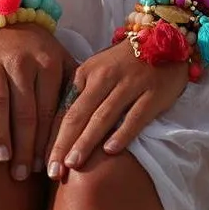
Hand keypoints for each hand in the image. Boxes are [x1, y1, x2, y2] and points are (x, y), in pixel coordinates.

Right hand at [0, 24, 75, 180]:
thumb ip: (75, 84)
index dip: (49, 142)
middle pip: (26, 112)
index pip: (50, 111)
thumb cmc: (37, 47)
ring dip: (0, 134)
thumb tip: (93, 120)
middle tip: (23, 174)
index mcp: (49, 64)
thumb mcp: (61, 58)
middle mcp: (22, 62)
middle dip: (26, 147)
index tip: (47, 168)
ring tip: (3, 159)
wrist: (5, 15)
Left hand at [45, 40, 187, 179]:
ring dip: (86, 142)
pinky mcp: (153, 93)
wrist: (164, 38)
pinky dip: (122, 134)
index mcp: (87, 72)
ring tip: (73, 164)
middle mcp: (106, 77)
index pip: (66, 108)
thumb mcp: (97, 68)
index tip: (44, 160)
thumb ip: (80, 91)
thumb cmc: (124, 60)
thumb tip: (58, 125)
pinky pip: (135, 117)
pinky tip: (110, 151)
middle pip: (80, 115)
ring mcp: (130, 85)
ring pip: (103, 117)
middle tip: (53, 171)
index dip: (53, 135)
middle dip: (63, 144)